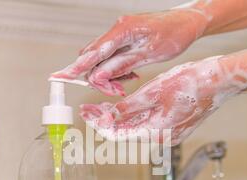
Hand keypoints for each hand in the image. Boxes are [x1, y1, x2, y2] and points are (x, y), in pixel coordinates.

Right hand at [51, 9, 208, 95]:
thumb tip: (99, 76)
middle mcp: (117, 30)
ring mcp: (119, 33)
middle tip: (117, 90)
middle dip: (100, 78)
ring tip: (126, 83)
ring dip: (109, 75)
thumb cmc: (173, 35)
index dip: (76, 67)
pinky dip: (116, 69)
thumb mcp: (149, 55)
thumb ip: (122, 65)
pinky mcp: (123, 38)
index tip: (59, 77)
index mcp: (122, 30)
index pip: (93, 52)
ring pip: (102, 59)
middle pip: (93, 58)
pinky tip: (130, 73)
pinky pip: (111, 56)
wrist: (187, 23)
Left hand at [79, 56, 246, 145]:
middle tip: (89, 108)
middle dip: (106, 121)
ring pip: (137, 129)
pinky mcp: (174, 128)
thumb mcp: (155, 91)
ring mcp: (170, 134)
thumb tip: (109, 117)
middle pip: (126, 133)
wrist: (220, 82)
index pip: (119, 135)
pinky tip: (124, 108)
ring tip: (102, 107)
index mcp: (157, 132)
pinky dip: (133, 118)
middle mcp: (163, 138)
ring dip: (119, 119)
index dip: (99, 125)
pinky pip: (148, 125)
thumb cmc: (193, 83)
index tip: (86, 115)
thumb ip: (130, 107)